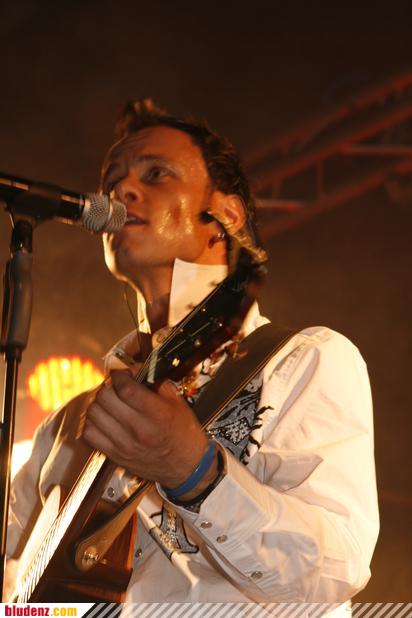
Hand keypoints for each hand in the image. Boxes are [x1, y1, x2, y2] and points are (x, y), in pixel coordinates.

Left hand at [82, 368, 209, 487]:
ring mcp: (124, 444)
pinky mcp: (115, 455)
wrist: (186, 467)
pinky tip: (103, 418)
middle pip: (105, 398)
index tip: (122, 374)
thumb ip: (155, 381)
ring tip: (109, 401)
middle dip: (108, 386)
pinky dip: (92, 422)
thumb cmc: (183, 433)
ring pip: (93, 414)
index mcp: (157, 414)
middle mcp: (138, 430)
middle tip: (115, 387)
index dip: (119, 376)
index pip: (125, 388)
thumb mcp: (177, 402)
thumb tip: (134, 368)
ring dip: (98, 402)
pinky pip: (89, 434)